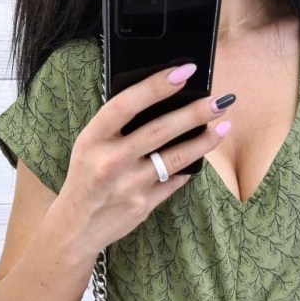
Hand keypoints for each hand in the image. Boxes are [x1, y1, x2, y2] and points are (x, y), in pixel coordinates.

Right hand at [58, 64, 233, 255]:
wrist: (76, 228)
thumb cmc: (85, 179)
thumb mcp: (88, 147)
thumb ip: (116, 127)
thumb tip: (162, 102)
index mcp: (93, 140)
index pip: (126, 106)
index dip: (156, 86)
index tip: (185, 72)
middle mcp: (111, 162)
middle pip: (159, 131)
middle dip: (194, 113)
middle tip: (221, 100)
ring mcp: (128, 186)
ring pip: (175, 158)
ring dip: (203, 141)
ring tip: (223, 126)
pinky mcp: (142, 205)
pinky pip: (173, 182)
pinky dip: (187, 169)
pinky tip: (197, 160)